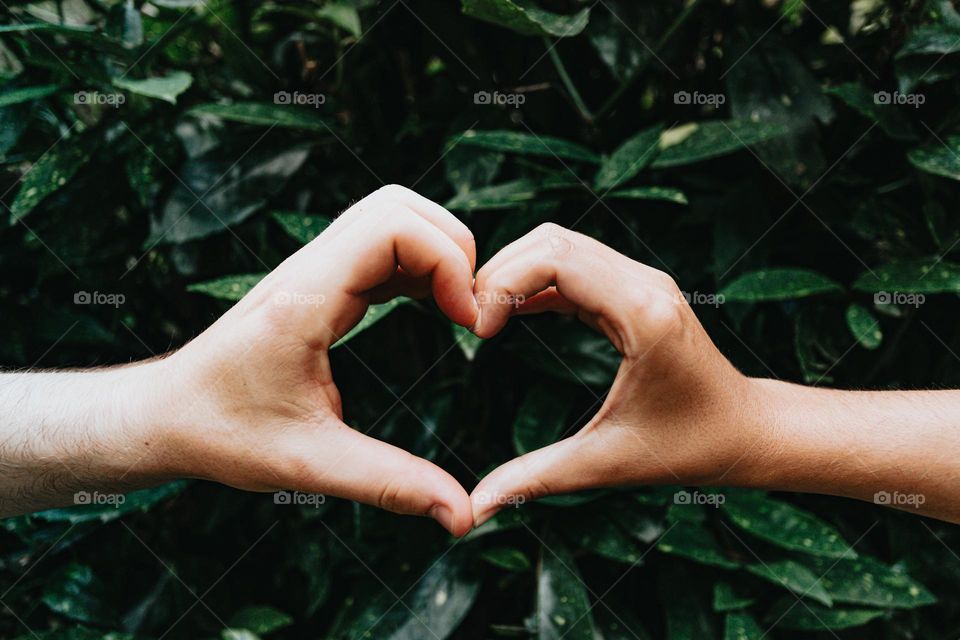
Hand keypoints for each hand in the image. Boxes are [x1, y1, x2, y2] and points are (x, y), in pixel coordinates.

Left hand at [155, 185, 478, 535]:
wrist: (167, 414)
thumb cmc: (223, 433)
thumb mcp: (310, 464)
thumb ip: (389, 484)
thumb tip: (462, 517)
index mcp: (305, 298)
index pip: (393, 227)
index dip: (448, 262)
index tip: (466, 323)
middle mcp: (309, 269)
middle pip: (399, 206)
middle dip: (453, 247)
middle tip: (469, 312)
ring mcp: (312, 269)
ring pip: (391, 215)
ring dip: (438, 250)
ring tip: (457, 310)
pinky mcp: (318, 280)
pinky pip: (380, 244)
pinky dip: (419, 263)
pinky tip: (434, 306)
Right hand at [469, 223, 767, 525]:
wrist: (747, 431)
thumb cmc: (689, 447)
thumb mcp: (607, 463)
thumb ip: (537, 478)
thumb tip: (474, 507)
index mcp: (642, 313)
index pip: (555, 259)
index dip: (503, 284)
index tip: (480, 332)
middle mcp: (645, 283)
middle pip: (552, 241)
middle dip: (500, 273)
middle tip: (470, 322)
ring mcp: (643, 280)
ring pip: (561, 245)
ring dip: (515, 273)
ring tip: (484, 318)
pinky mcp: (637, 289)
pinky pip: (576, 265)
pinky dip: (536, 281)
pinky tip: (511, 314)